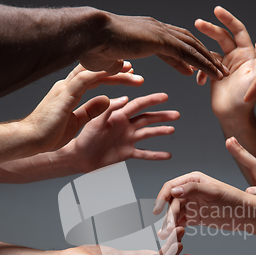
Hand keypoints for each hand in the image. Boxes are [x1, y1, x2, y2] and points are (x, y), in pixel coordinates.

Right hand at [24, 63, 143, 153]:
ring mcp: (65, 88)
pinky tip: (116, 70)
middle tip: (134, 69)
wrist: (30, 140)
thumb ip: (92, 110)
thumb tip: (108, 100)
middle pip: (94, 70)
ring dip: (114, 70)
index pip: (92, 75)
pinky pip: (86, 78)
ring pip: (93, 71)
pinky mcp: (64, 95)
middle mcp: (67, 86)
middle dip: (115, 68)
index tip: (126, 72)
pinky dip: (102, 72)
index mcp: (69, 92)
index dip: (109, 72)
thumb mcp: (77, 121)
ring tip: (132, 71)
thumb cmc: (49, 134)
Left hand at [62, 92, 178, 172]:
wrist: (79, 157)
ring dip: (161, 132)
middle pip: (148, 118)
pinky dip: (156, 155)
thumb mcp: (94, 121)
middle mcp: (125, 126)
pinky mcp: (127, 152)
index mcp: (118, 116)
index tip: (165, 97)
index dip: (152, 100)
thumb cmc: (83, 138)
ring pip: (148, 134)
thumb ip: (108, 109)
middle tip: (176, 114)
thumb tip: (124, 98)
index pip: (138, 105)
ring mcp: (127, 139)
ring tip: (172, 130)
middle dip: (162, 116)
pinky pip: (144, 153)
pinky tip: (166, 155)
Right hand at [80, 12, 228, 78]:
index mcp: (146, 33)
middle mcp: (156, 29)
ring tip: (221, 73)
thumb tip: (117, 65)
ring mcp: (159, 32)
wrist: (89, 34)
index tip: (193, 69)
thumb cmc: (92, 47)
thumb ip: (117, 62)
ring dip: (208, 60)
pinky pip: (188, 53)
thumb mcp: (108, 58)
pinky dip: (202, 63)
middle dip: (203, 56)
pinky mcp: (161, 40)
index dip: (184, 58)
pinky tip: (213, 72)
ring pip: (192, 47)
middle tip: (216, 68)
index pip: (171, 45)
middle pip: (187, 42)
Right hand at [154, 171, 246, 237]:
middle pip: (171, 203)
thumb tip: (173, 191)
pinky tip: (173, 236)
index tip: (156, 210)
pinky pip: (181, 223)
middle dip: (168, 216)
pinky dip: (175, 229)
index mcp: (193, 179)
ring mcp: (191, 204)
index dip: (161, 198)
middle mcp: (190, 191)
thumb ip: (193, 189)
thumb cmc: (234, 199)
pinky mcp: (194, 217)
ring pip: (174, 214)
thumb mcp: (213, 192)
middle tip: (168, 230)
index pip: (171, 187)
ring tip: (167, 236)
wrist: (246, 214)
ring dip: (169, 224)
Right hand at [194, 6, 255, 120]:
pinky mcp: (214, 74)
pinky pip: (203, 66)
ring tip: (192, 56)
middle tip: (198, 23)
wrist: (234, 116)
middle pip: (222, 36)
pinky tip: (199, 80)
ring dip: (201, 51)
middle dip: (210, 29)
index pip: (238, 30)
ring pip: (210, 51)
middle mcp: (236, 56)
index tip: (217, 11)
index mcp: (247, 54)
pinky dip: (200, 71)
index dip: (228, 19)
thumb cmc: (248, 99)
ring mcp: (224, 65)